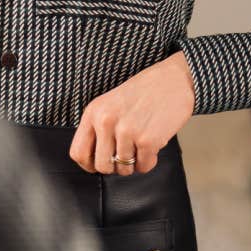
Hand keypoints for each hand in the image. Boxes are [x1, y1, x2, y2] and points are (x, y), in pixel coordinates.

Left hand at [69, 51, 195, 176]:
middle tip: (126, 155)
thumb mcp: (109, 104)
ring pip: (123, 169)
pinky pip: (144, 167)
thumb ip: (98, 128)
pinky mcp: (147, 140)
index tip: (99, 164)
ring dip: (134, 163)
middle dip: (115, 167)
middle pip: (102, 166)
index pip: (78, 152)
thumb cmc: (142, 93)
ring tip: (140, 147)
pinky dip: (149, 161)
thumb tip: (93, 161)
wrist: (173, 80)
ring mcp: (126, 131)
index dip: (89, 164)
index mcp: (93, 112)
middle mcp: (106, 121)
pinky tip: (152, 146)